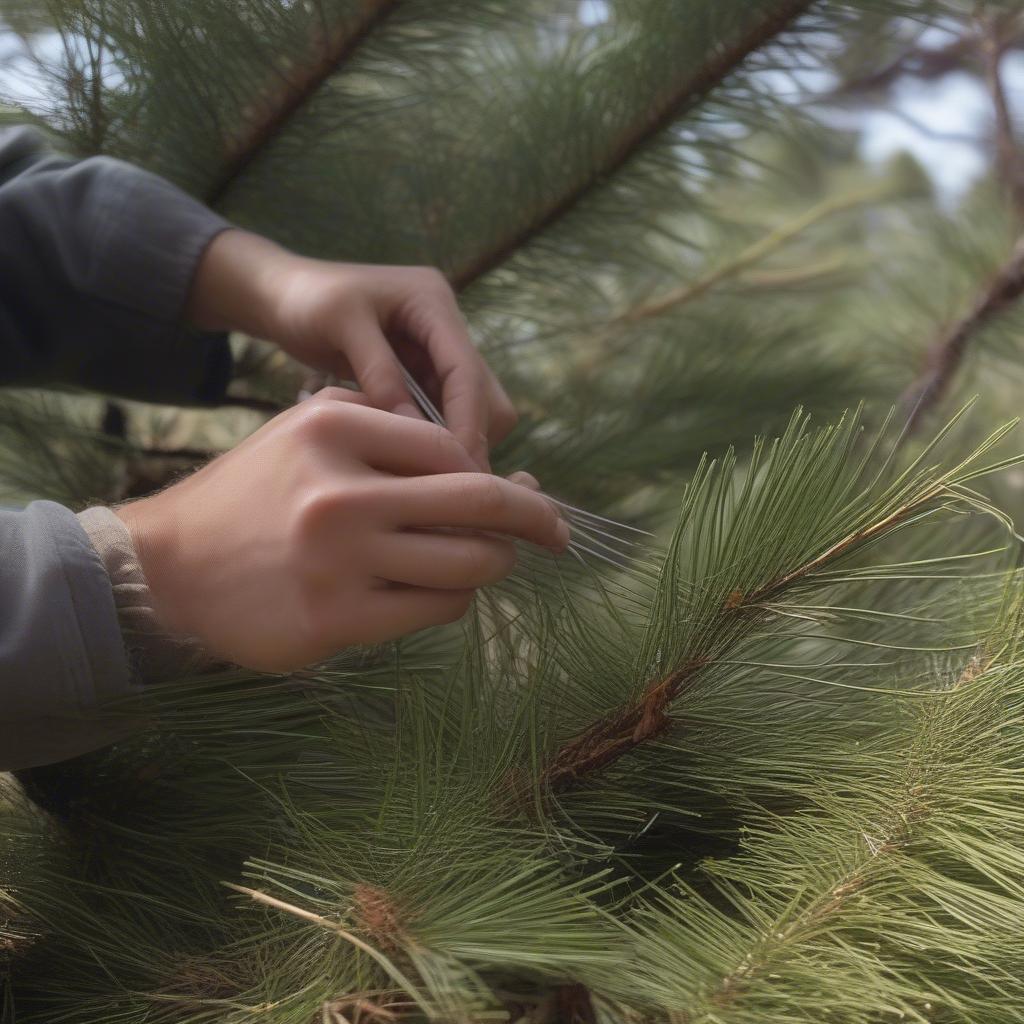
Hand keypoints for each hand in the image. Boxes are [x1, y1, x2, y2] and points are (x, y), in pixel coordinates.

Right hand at [115, 389, 567, 672]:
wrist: (168, 569)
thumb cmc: (253, 495)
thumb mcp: (305, 430)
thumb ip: (388, 429)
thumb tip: (488, 463)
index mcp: (337, 428)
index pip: (457, 451)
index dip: (500, 475)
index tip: (522, 493)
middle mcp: (342, 490)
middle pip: (483, 502)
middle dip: (537, 518)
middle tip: (559, 532)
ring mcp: (341, 559)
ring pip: (470, 564)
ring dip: (491, 565)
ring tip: (484, 563)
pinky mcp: (337, 620)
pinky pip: (437, 610)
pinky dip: (453, 601)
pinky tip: (440, 593)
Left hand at [187, 229, 516, 468]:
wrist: (282, 294)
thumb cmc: (305, 298)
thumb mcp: (339, 324)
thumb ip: (379, 372)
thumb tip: (415, 430)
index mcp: (432, 302)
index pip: (468, 371)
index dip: (468, 423)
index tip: (458, 469)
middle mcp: (446, 326)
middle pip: (486, 396)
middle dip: (472, 438)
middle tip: (444, 485)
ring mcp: (437, 353)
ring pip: (472, 411)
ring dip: (453, 444)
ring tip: (424, 478)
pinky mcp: (423, 375)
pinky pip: (443, 416)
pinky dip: (433, 440)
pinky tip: (411, 465)